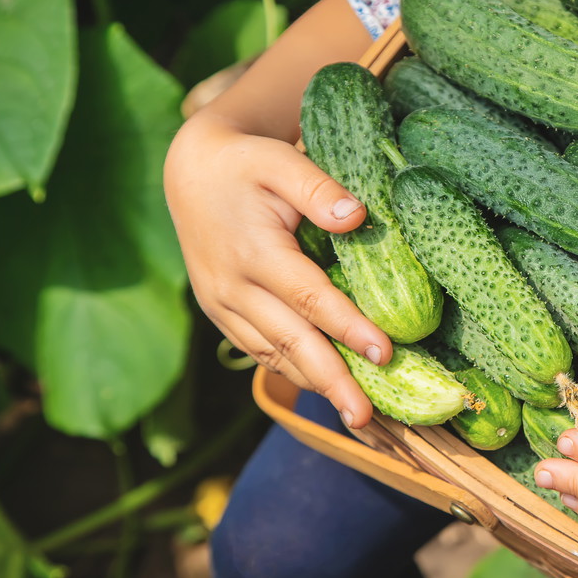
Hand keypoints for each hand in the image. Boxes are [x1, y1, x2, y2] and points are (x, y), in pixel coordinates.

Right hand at [164, 112, 391, 427]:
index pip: (309, 298)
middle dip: (332, 382)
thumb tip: (357, 216)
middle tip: (366, 417)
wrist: (191, 172)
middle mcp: (232, 288)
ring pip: (274, 355)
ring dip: (315, 385)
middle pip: (292, 342)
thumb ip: (317, 187)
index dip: (347, 327)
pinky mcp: (222, 314)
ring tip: (356, 414)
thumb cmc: (246, 163)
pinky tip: (324, 388)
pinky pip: (259, 351)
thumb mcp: (279, 161)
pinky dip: (292, 372)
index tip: (385, 353)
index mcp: (253, 253)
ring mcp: (223, 306)